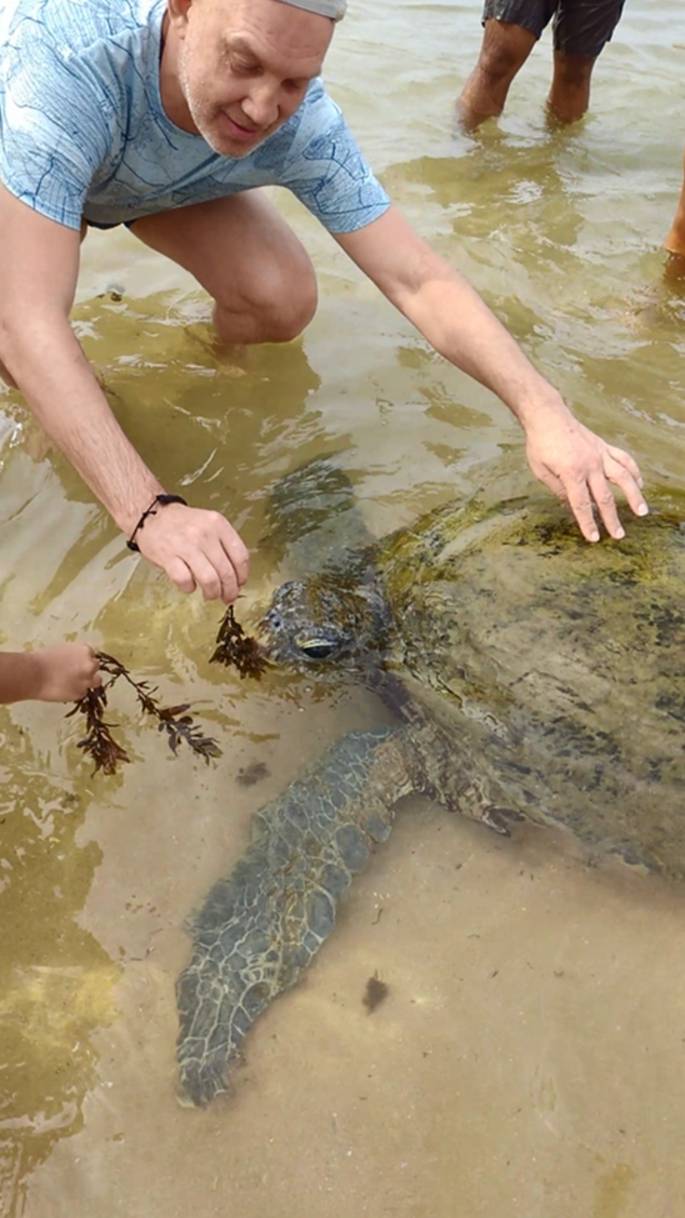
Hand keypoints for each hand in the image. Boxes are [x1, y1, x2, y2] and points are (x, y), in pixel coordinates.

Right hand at [35, 644, 101, 701]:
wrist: (32, 674)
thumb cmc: (41, 659)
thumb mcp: (61, 650)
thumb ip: (74, 655)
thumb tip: (76, 661)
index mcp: (84, 650)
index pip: (91, 654)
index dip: (83, 660)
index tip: (76, 664)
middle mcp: (89, 664)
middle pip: (95, 667)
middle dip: (87, 670)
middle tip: (75, 674)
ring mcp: (86, 680)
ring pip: (96, 681)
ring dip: (88, 682)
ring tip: (74, 684)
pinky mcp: (80, 693)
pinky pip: (82, 693)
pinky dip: (75, 692)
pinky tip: (64, 690)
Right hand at [135, 504, 249, 601]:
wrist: (152, 516)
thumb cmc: (182, 523)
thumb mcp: (209, 523)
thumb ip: (224, 544)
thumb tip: (237, 574)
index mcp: (218, 524)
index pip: (240, 556)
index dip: (242, 575)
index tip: (240, 583)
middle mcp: (204, 534)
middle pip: (226, 572)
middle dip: (229, 590)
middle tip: (227, 596)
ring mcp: (186, 545)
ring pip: (209, 579)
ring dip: (213, 593)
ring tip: (210, 595)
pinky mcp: (168, 557)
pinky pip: (185, 581)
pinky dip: (189, 588)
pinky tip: (189, 585)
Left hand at [524, 411, 647, 540]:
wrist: (548, 416)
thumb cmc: (540, 445)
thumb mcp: (541, 471)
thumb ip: (558, 490)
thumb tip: (571, 507)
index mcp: (572, 473)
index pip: (582, 504)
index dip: (588, 523)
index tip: (595, 538)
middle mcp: (590, 465)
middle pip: (605, 497)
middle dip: (612, 518)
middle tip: (619, 535)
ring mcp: (600, 455)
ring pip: (623, 477)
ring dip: (634, 495)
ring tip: (642, 511)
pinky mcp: (604, 447)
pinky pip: (623, 459)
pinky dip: (633, 471)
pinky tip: (640, 483)